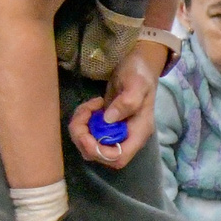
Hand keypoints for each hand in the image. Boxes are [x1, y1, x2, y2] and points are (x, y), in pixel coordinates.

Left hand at [69, 41, 166, 169]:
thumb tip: (109, 119)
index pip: (119, 157)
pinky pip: (87, 132)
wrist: (137, 63)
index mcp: (138, 132)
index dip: (99, 152)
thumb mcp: (137, 83)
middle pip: (99, 154)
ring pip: (89, 144)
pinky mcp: (105, 125)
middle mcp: (126, 136)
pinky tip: (90, 106)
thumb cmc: (140, 72)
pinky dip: (82, 121)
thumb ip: (127, 101)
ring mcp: (115, 131)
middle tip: (83, 114)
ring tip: (87, 107)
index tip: (87, 133)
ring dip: (80, 127)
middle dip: (83, 137)